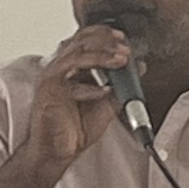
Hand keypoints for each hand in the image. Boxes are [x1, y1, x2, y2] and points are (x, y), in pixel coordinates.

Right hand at [22, 28, 132, 183]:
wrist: (56, 152)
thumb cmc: (74, 128)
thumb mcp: (105, 104)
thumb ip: (120, 86)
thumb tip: (139, 68)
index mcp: (70, 67)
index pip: (85, 39)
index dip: (105, 35)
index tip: (123, 38)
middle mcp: (60, 68)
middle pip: (81, 42)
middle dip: (106, 41)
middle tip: (125, 48)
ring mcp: (53, 79)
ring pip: (77, 56)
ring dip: (101, 56)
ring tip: (120, 60)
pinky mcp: (49, 93)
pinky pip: (72, 84)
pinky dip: (91, 88)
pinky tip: (105, 92)